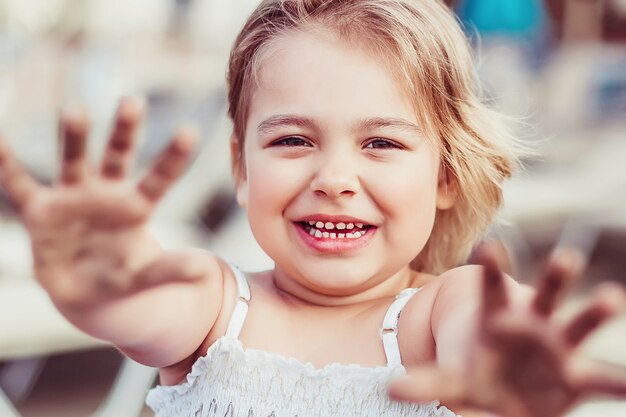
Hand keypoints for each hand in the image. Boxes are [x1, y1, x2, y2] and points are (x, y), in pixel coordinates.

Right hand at [0, 98, 196, 305]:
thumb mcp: (145, 275)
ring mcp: (73, 196)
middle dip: (124, 131)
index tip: (189, 131)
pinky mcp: (41, 209)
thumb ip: (171, 269)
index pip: (159, 178)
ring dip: (74, 138)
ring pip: (74, 161)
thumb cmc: (120, 275)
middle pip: (118, 156)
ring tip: (75, 111)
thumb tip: (206, 269)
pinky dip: (7, 164)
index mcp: (137, 206)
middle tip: (133, 102)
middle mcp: (106, 193)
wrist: (84, 289)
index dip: (173, 157)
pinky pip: (20, 184)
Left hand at [390, 246, 625, 416]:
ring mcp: (557, 347)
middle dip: (555, 277)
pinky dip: (617, 381)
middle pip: (544, 294)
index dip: (491, 269)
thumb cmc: (474, 370)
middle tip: (566, 258)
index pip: (491, 288)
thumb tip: (390, 390)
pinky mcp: (576, 377)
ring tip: (610, 297)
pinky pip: (601, 378)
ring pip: (578, 323)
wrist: (501, 386)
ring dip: (594, 310)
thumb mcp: (449, 379)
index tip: (490, 245)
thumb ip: (426, 383)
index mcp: (495, 318)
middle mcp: (530, 324)